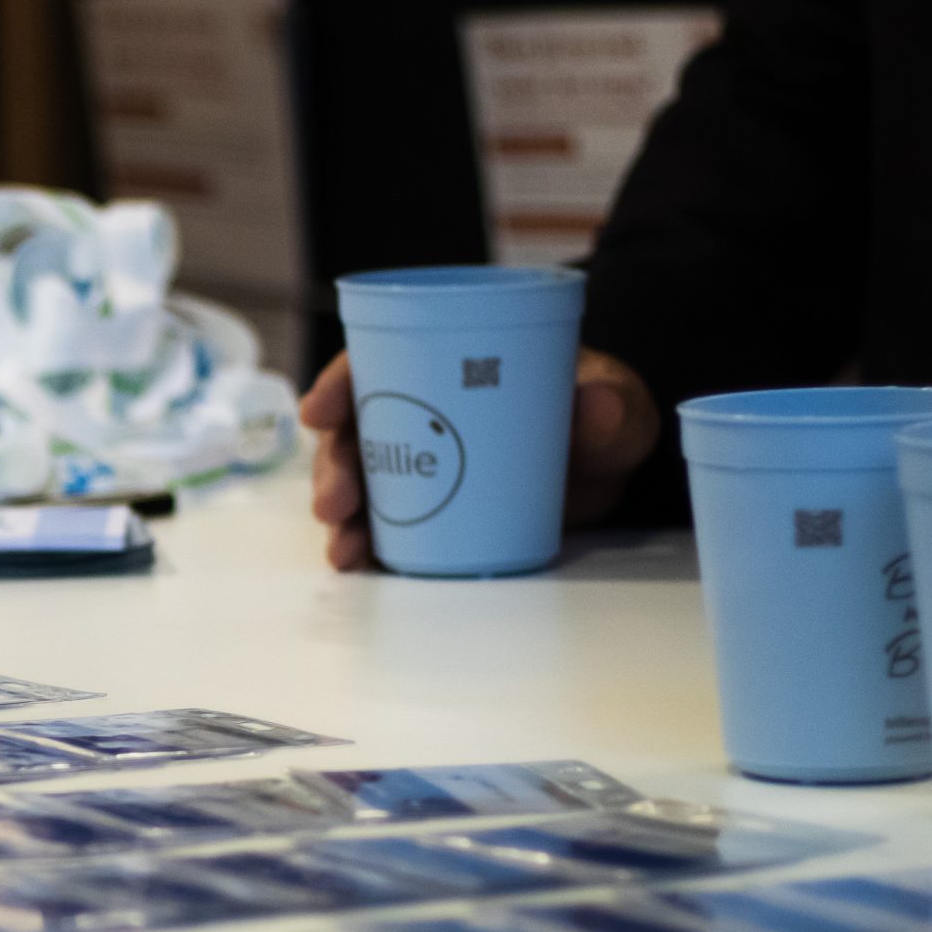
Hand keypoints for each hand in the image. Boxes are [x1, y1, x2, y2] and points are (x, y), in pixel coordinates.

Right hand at [303, 346, 661, 570]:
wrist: (611, 468)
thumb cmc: (600, 415)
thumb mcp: (613, 402)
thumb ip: (610, 405)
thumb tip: (597, 404)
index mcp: (448, 369)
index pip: (377, 365)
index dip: (339, 386)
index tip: (319, 413)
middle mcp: (421, 416)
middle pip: (355, 434)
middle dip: (333, 468)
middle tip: (337, 501)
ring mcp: (424, 468)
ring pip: (362, 486)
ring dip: (343, 518)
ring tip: (346, 549)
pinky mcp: (432, 513)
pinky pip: (386, 528)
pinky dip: (367, 548)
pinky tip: (359, 566)